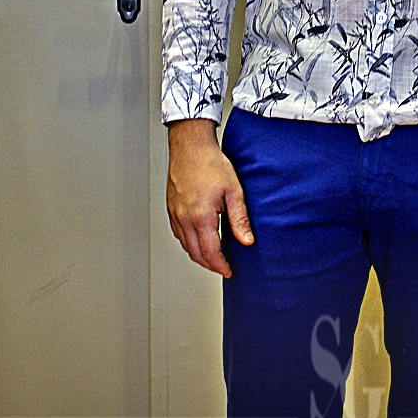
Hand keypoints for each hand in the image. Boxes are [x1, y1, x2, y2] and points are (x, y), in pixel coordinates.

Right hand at [166, 118, 253, 275]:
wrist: (190, 146)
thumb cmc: (210, 163)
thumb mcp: (233, 191)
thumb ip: (240, 219)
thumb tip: (247, 240)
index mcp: (201, 217)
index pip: (210, 253)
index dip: (221, 265)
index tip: (228, 270)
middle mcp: (185, 219)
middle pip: (196, 254)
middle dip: (210, 264)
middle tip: (222, 267)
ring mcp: (175, 214)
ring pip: (185, 245)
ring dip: (198, 255)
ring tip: (212, 256)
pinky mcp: (170, 208)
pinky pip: (178, 234)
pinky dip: (188, 242)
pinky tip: (198, 239)